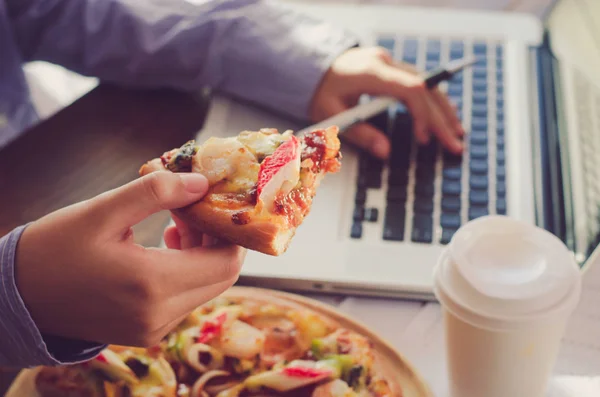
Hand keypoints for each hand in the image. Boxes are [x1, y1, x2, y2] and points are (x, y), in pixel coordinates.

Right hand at [15, 171, 245, 346]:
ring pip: (206, 287)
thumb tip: (201, 183)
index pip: (226, 262)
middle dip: (216, 238)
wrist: (16, 297)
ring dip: (202, 252)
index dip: (229, 230)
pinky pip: (186, 298)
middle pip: (222, 275)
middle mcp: (159, 315)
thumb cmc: (54, 249)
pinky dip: (187, 270)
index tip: (210, 202)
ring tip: (177, 222)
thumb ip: (156, 193)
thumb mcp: (102, 210)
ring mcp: (154, 328)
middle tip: (192, 208)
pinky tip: (166, 246)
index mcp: (152, 285)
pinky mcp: (148, 331)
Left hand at [310, 46, 463, 158]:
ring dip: (444, 110)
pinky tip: (446, 117)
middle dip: (441, 119)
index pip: (409, 89)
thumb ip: (359, 132)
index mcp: (370, 71)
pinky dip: (434, 101)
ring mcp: (391, 62)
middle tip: (454, 145)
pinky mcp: (393, 67)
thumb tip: (386, 152)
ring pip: (428, 84)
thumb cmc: (319, 91)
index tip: (424, 140)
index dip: (422, 114)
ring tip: (457, 133)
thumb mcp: (331, 115)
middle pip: (425, 88)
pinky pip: (420, 83)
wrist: (311, 64)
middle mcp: (386, 62)